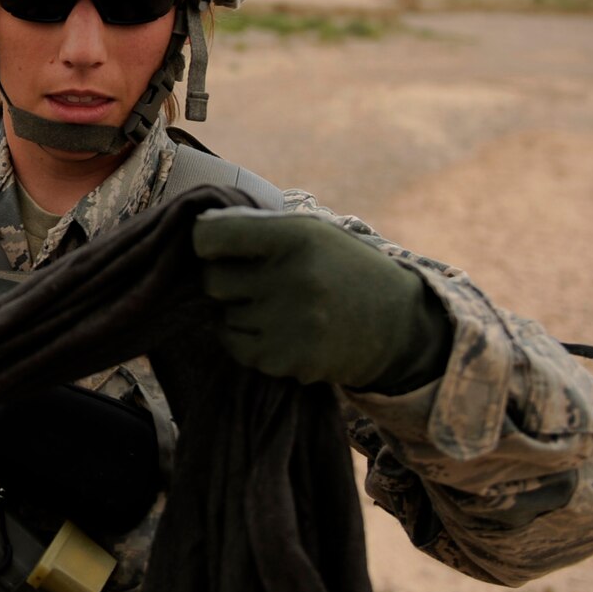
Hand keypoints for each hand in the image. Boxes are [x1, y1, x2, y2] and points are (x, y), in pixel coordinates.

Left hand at [192, 209, 449, 392]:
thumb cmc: (342, 268)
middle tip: (253, 280)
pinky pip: (237, 347)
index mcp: (296, 237)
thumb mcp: (312, 232)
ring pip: (224, 317)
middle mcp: (293, 279)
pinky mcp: (289, 361)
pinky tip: (281, 330)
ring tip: (280, 306)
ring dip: (240, 312)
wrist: (397, 325)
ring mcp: (291, 324)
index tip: (215, 246)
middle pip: (213, 281)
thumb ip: (257, 230)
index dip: (206, 241)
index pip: (212, 237)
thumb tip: (195, 233)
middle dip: (225, 280)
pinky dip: (248, 340)